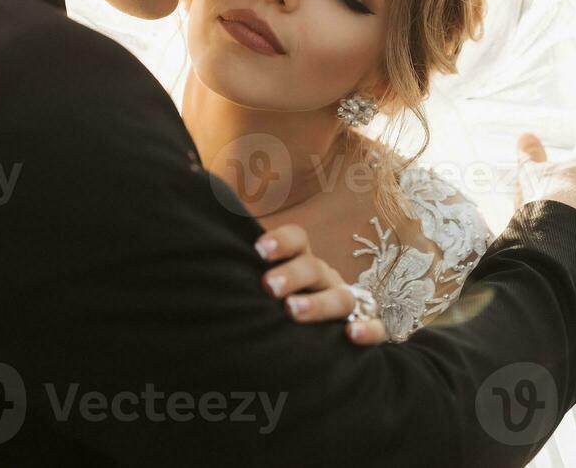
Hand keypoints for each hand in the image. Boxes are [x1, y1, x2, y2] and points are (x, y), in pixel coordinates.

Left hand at [255, 223, 387, 345]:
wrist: (333, 325)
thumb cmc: (287, 301)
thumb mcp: (270, 283)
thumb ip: (243, 269)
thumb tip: (201, 244)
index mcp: (303, 262)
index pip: (298, 239)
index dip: (281, 241)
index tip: (258, 250)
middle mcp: (325, 278)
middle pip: (313, 268)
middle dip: (291, 274)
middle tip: (268, 287)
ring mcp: (347, 301)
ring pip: (341, 297)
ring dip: (318, 303)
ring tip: (293, 313)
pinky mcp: (365, 325)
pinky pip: (375, 326)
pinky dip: (367, 329)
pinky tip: (351, 336)